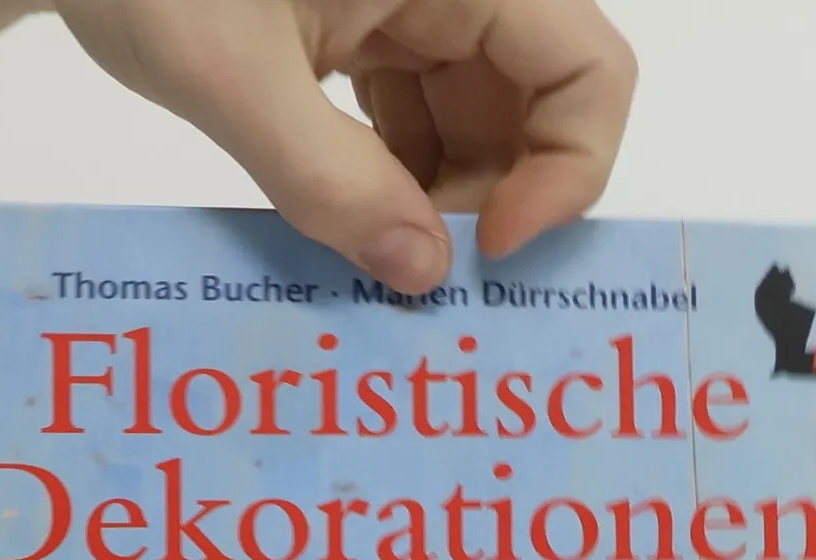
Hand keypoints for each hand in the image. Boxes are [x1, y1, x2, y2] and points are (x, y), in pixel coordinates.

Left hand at [54, 0, 635, 293]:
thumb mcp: (228, 74)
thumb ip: (327, 179)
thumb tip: (422, 276)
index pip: (588, 67)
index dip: (566, 171)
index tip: (490, 250)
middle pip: (537, 106)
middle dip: (493, 201)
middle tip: (417, 271)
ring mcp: (409, 5)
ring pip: (478, 123)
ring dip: (436, 203)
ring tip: (368, 253)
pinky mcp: (365, 32)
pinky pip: (416, 118)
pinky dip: (392, 180)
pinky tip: (344, 223)